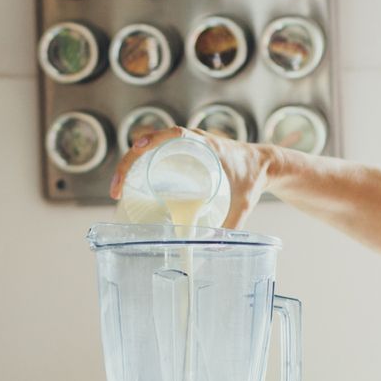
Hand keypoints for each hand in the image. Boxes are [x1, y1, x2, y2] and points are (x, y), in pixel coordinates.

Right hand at [108, 126, 274, 228]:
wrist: (264, 165)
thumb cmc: (254, 178)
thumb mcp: (244, 202)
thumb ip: (233, 225)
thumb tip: (214, 247)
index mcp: (206, 143)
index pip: (172, 133)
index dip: (151, 141)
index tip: (135, 152)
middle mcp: (192, 139)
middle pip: (151, 142)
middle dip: (129, 161)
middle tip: (117, 189)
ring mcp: (186, 144)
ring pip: (150, 148)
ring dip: (131, 163)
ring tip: (119, 189)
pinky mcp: (183, 152)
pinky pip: (157, 152)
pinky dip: (141, 163)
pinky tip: (130, 182)